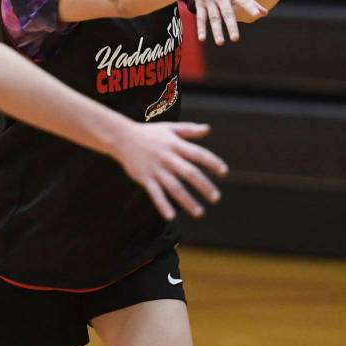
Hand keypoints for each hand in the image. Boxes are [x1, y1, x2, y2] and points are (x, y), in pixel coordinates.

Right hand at [113, 121, 227, 220]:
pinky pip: (155, 193)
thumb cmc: (148, 133)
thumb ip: (189, 130)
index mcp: (175, 145)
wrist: (121, 137)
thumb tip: (208, 129)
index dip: (212, 162)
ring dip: (187, 200)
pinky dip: (163, 204)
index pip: (198, 154)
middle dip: (204, 186)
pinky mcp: (144, 178)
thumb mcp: (169, 128)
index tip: (224, 172)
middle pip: (189, 173)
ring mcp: (156, 168)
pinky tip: (171, 216)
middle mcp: (167, 157)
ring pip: (174, 186)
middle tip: (216, 198)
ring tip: (200, 212)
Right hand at [186, 0, 267, 44]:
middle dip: (231, 26)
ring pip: (214, 17)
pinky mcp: (200, 3)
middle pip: (227, 13)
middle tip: (235, 39)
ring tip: (221, 43)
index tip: (257, 15)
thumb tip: (266, 13)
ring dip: (217, 31)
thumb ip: (251, 1)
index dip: (251, 7)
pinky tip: (202, 39)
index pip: (244, 0)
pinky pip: (201, 17)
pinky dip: (201, 28)